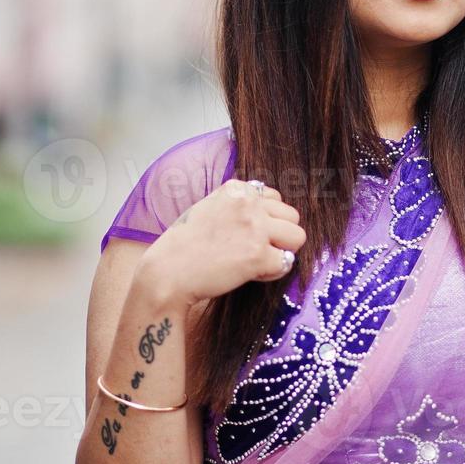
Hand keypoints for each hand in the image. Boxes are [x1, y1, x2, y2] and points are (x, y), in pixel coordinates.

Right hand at [137, 179, 304, 308]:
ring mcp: (255, 227)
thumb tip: (269, 208)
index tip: (245, 234)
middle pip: (292, 217)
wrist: (167, 274)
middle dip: (278, 236)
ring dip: (280, 252)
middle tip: (252, 250)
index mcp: (236, 189)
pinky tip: (250, 275)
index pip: (275, 198)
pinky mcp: (258, 254)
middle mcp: (248, 203)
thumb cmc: (184, 247)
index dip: (266, 220)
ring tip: (255, 261)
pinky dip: (271, 273)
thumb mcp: (209, 208)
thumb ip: (238, 205)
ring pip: (297, 238)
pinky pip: (286, 263)